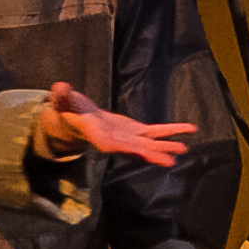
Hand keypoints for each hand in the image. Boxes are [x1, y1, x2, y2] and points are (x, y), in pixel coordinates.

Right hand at [36, 84, 194, 166]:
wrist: (77, 118)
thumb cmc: (67, 111)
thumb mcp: (62, 103)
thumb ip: (61, 97)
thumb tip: (59, 87)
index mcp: (99, 138)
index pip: (112, 146)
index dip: (124, 149)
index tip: (137, 153)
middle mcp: (117, 143)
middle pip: (135, 151)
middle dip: (151, 155)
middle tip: (168, 161)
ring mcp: (128, 138)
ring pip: (149, 144)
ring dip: (165, 147)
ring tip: (183, 149)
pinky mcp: (136, 131)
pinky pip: (156, 132)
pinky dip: (171, 131)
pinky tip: (189, 129)